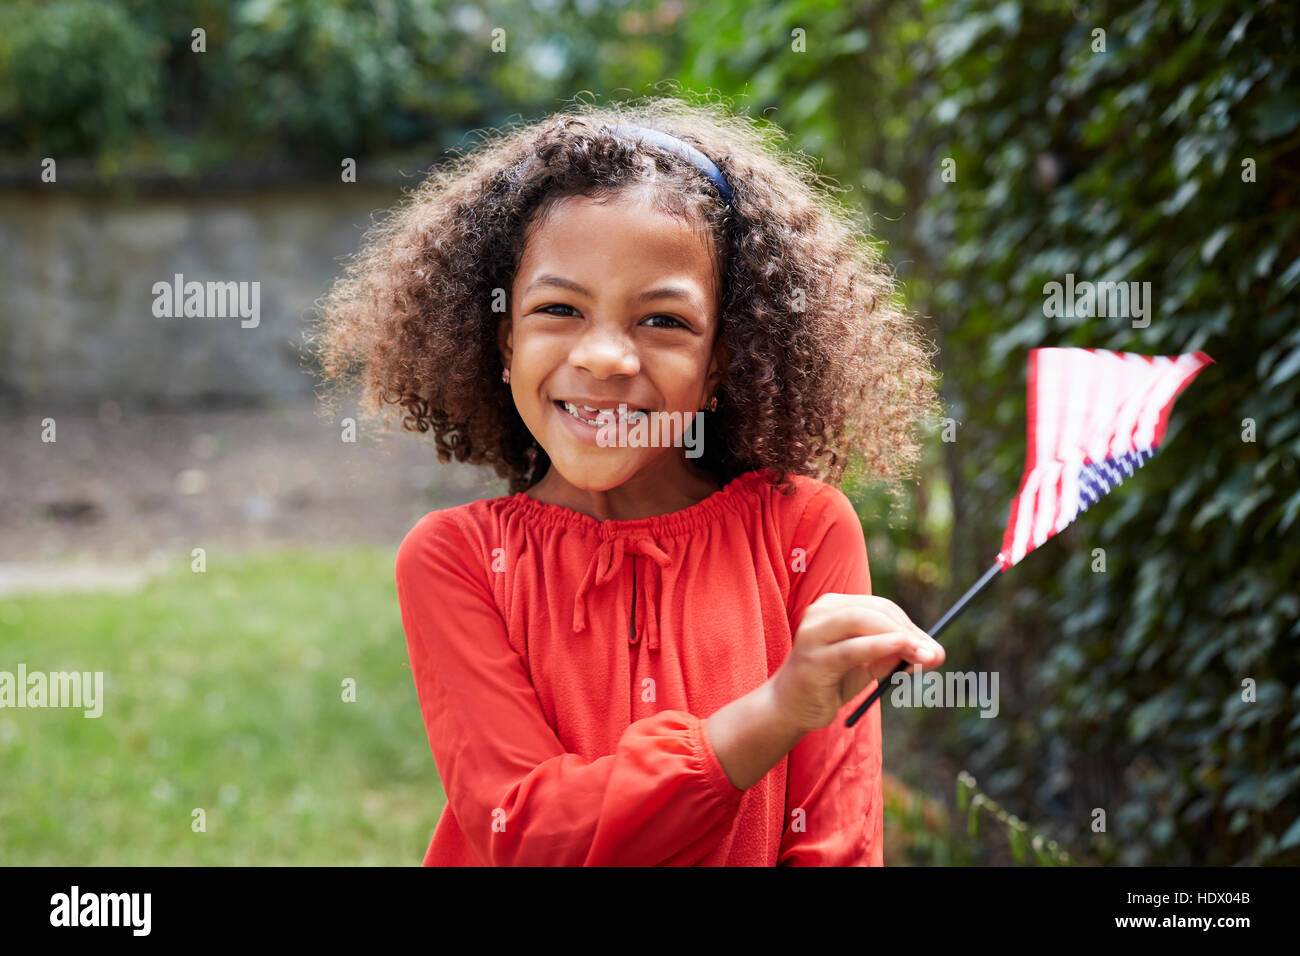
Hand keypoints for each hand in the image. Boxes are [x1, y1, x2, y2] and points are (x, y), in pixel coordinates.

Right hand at [770, 593, 945, 732]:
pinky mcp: (814, 658)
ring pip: (863, 621)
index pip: (881, 607)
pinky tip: (900, 648)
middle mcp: (820, 612)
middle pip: (875, 610)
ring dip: (900, 636)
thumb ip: (895, 655)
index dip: (911, 626)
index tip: (933, 649)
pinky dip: (879, 646)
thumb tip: (934, 653)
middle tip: (935, 655)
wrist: (790, 707)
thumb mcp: (867, 665)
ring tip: (924, 655)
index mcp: (833, 607)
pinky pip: (852, 649)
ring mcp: (814, 633)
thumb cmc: (830, 682)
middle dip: (910, 631)